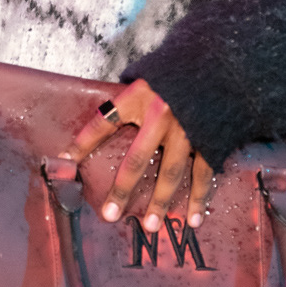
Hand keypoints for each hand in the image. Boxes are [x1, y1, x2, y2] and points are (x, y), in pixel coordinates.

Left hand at [66, 79, 213, 231]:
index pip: (104, 122)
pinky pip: (203, 174)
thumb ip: (130, 97)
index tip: (65, 160)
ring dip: (160, 202)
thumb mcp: (147, 74)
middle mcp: (161, 115)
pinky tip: (193, 219)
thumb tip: (109, 113)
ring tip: (150, 226)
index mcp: (140, 97)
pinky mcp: (211, 140)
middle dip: (122, 190)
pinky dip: (200, 198)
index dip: (83, 142)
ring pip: (171, 173)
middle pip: (137, 160)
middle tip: (110, 216)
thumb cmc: (178, 69)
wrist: (221, 61)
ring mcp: (187, 130)